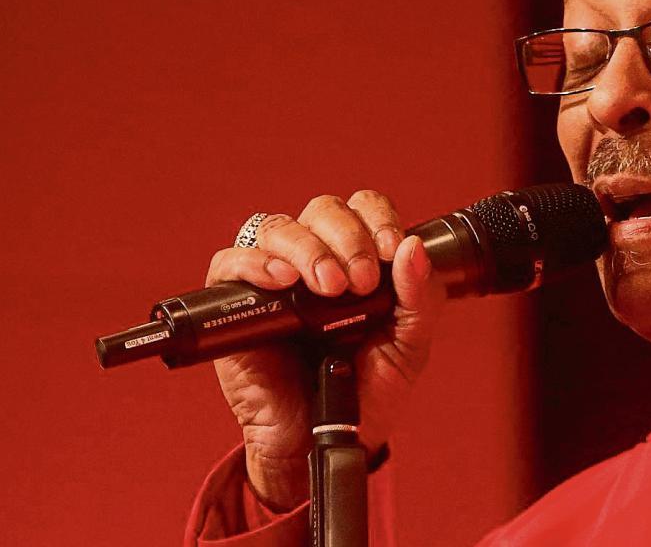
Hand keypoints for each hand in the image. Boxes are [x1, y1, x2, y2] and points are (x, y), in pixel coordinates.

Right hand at [205, 191, 445, 510]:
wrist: (325, 442)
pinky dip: (255, 263)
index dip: (378, 219)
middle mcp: (316, 260)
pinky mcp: (237, 305)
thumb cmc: (367, 392)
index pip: (364, 208)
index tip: (391, 252)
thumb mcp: (409, 347)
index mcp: (360, 259)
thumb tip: (414, 248)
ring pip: (279, 228)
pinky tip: (282, 281)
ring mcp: (274, 279)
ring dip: (308, 248)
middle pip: (323, 210)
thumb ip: (420, 299)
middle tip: (360, 282)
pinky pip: (230, 263)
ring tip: (328, 287)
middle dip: (347, 237)